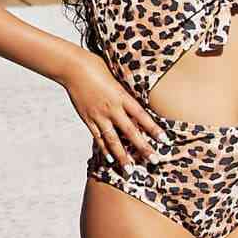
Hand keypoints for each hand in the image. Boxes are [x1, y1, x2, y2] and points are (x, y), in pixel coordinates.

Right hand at [62, 49, 163, 170]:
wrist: (73, 67)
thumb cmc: (97, 68)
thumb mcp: (117, 79)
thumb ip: (127, 94)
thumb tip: (139, 105)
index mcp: (122, 96)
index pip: (142, 116)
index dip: (154, 129)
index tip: (165, 141)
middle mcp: (112, 108)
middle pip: (130, 132)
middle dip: (143, 148)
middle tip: (154, 161)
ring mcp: (99, 115)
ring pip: (113, 140)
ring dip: (123, 157)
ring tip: (130, 170)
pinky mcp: (88, 119)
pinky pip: (98, 138)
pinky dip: (104, 150)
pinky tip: (110, 160)